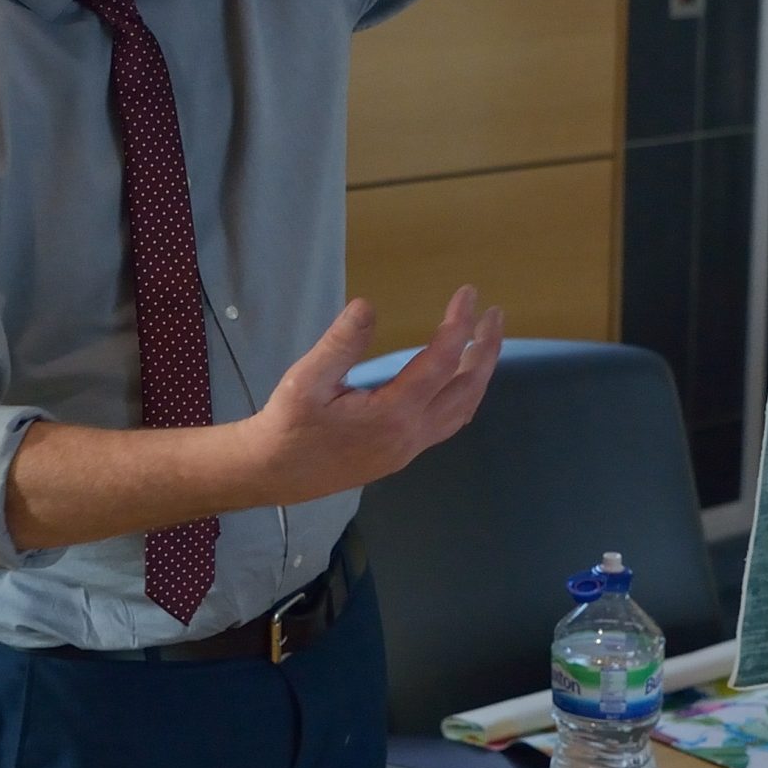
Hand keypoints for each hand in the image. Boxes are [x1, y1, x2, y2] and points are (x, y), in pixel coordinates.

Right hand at [241, 287, 504, 504]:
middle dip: (486, 349)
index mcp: (393, 414)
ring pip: (463, 409)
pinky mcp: (403, 453)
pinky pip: (450, 422)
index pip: (441, 362)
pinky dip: (465, 394)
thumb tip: (367, 306)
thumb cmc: (287, 425)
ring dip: (479, 374)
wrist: (272, 474)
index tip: (467, 293)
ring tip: (484, 340)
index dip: (458, 325)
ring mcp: (410, 448)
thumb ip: (339, 345)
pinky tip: (460, 377)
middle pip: (467, 389)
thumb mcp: (305, 381)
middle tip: (494, 314)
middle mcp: (411, 434)